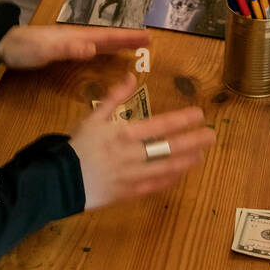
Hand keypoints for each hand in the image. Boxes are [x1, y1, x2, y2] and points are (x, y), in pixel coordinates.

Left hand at [0, 25, 149, 69]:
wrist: (3, 45)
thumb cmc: (23, 47)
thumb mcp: (44, 50)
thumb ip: (68, 49)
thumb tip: (93, 48)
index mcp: (77, 36)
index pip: (108, 36)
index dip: (127, 37)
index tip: (148, 37)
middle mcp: (77, 38)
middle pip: (108, 38)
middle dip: (128, 39)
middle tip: (149, 41)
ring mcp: (70, 44)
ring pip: (101, 43)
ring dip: (118, 44)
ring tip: (135, 47)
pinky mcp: (63, 51)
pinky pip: (91, 50)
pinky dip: (104, 51)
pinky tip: (105, 54)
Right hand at [68, 73, 214, 209]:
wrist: (57, 180)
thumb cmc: (76, 145)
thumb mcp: (92, 117)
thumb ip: (114, 97)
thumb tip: (131, 76)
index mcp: (124, 133)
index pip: (161, 125)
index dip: (182, 119)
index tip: (199, 114)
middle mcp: (132, 155)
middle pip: (170, 147)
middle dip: (194, 141)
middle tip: (212, 135)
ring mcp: (132, 176)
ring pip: (167, 168)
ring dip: (187, 160)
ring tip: (202, 155)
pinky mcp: (129, 193)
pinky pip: (155, 186)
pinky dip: (170, 179)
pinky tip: (181, 173)